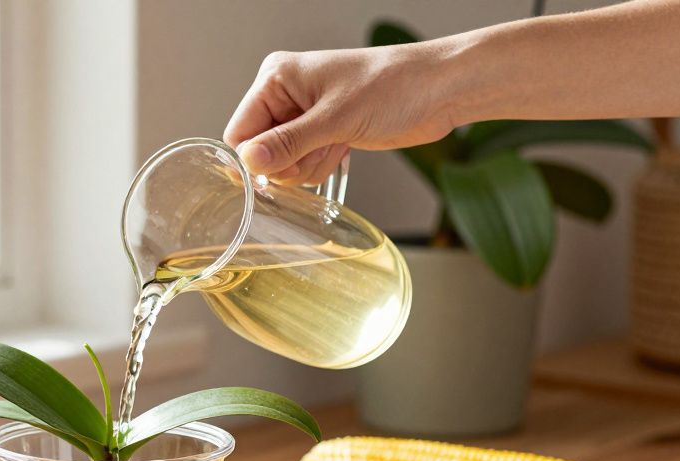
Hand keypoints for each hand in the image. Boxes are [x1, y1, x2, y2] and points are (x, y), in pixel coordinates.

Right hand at [224, 44, 457, 183]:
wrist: (438, 91)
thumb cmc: (393, 86)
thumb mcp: (335, 118)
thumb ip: (288, 143)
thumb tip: (249, 161)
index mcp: (278, 78)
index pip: (240, 131)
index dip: (258, 156)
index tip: (284, 163)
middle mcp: (286, 96)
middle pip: (260, 152)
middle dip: (289, 161)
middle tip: (320, 146)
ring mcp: (304, 116)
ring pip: (283, 163)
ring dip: (310, 164)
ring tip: (338, 141)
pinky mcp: (322, 132)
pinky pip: (304, 164)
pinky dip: (322, 163)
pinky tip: (345, 145)